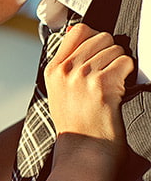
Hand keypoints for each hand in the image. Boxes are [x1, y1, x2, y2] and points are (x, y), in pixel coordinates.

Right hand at [45, 23, 132, 150]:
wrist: (84, 151)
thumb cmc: (77, 124)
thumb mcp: (61, 91)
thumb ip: (69, 64)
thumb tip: (86, 36)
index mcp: (53, 69)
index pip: (79, 30)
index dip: (95, 37)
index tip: (98, 54)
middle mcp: (66, 70)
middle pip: (102, 36)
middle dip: (110, 53)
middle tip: (106, 76)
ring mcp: (82, 76)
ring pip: (116, 49)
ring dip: (120, 67)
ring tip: (110, 88)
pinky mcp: (101, 84)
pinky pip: (126, 62)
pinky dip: (128, 76)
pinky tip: (118, 93)